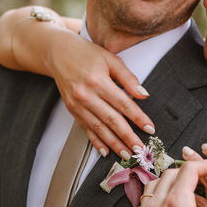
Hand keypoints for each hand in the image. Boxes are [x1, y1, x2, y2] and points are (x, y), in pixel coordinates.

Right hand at [0, 6, 155, 158]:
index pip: (123, 104)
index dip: (138, 117)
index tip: (149, 128)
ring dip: (114, 143)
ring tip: (127, 154)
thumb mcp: (110, 59)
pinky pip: (86, 129)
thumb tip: (143, 95)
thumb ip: (128, 78)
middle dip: (128, 137)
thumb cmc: (86, 53)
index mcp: (98, 81)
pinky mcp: (72, 110)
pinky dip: (96, 141)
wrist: (57, 52)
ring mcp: (77, 105)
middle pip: (112, 120)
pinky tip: (105, 151)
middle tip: (140, 149)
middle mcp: (86, 95)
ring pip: (99, 128)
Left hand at [129, 160, 206, 206]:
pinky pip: (144, 202)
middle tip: (203, 179)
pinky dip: (157, 198)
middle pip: (172, 172)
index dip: (206, 165)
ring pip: (154, 185)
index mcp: (177, 203)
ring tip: (184, 191)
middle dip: (189, 171)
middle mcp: (157, 204)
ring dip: (170, 182)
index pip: (190, 169)